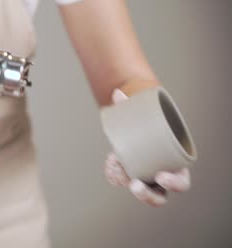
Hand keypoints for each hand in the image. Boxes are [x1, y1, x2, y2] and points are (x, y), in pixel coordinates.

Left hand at [104, 89, 190, 206]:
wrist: (140, 128)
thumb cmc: (150, 124)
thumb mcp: (145, 115)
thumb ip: (131, 105)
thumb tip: (117, 93)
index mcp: (175, 166)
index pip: (180, 183)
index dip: (173, 183)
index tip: (160, 176)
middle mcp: (161, 179)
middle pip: (158, 198)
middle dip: (146, 195)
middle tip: (134, 185)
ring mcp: (146, 181)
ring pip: (139, 193)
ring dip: (125, 181)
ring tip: (116, 163)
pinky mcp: (130, 178)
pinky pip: (121, 182)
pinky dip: (113, 174)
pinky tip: (110, 162)